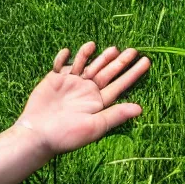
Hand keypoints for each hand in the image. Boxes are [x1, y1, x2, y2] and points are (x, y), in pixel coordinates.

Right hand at [15, 41, 150, 155]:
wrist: (37, 134)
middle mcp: (87, 90)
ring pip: (86, 64)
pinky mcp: (54, 80)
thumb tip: (140, 109)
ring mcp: (71, 83)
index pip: (120, 84)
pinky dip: (63, 57)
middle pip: (106, 71)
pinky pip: (60, 64)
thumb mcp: (94, 126)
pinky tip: (67, 52)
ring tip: (106, 48)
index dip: (133, 73)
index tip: (146, 61)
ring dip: (94, 55)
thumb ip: (115, 115)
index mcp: (98, 102)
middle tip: (132, 50)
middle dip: (119, 61)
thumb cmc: (66, 136)